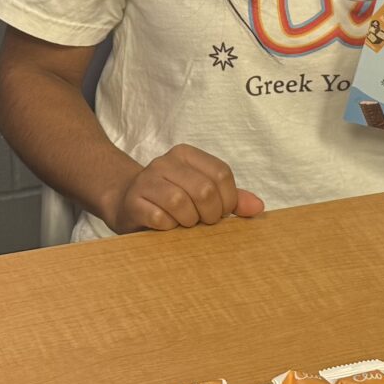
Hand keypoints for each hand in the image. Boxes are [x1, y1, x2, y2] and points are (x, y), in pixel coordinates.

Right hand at [107, 144, 265, 232]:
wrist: (125, 202)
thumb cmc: (170, 200)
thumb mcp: (202, 194)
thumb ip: (231, 199)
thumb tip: (258, 207)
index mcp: (186, 155)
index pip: (221, 174)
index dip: (228, 200)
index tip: (221, 213)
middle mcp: (165, 162)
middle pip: (204, 190)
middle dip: (210, 214)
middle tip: (203, 223)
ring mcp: (146, 181)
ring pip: (180, 202)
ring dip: (188, 221)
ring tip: (184, 224)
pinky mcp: (133, 201)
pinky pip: (160, 218)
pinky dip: (168, 227)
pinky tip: (166, 226)